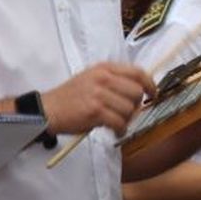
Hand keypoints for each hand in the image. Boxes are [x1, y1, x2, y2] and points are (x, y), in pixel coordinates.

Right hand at [41, 62, 155, 134]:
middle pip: (136, 92)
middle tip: (127, 114)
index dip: (149, 84)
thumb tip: (138, 91)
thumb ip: (112, 80)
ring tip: (117, 124)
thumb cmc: (69, 97)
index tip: (152, 94)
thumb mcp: (91, 79)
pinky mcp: (96, 111)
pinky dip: (120, 130)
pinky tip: (115, 131)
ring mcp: (99, 94)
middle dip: (135, 106)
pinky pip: (119, 122)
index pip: (137, 72)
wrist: (48, 109)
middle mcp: (103, 78)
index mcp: (104, 68)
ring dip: (126, 120)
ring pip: (129, 109)